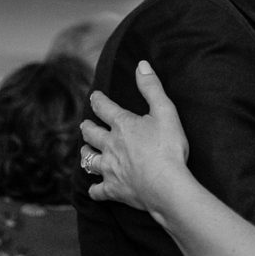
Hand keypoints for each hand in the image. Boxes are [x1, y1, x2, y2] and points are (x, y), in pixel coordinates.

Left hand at [81, 61, 188, 212]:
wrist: (166, 185)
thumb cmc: (168, 148)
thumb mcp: (166, 112)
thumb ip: (152, 88)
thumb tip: (141, 64)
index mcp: (122, 125)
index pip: (103, 107)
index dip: (98, 100)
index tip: (95, 97)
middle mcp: (110, 145)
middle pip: (90, 134)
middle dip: (87, 127)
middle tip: (86, 125)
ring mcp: (109, 168)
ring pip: (88, 159)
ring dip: (86, 153)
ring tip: (86, 151)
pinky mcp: (113, 189)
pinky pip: (97, 190)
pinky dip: (95, 190)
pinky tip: (95, 189)